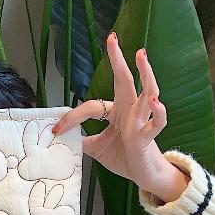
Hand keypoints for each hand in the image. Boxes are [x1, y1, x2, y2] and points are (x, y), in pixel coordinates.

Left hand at [52, 32, 189, 204]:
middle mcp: (130, 111)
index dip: (72, 117)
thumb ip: (82, 141)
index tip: (56, 128)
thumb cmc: (125, 157)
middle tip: (112, 38)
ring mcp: (141, 121)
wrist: (144, 175)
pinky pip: (156, 122)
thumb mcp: (97, 148)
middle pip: (125, 80)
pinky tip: (153, 100)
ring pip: (147, 91)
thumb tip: (63, 137)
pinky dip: (157, 111)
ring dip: (145, 74)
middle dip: (118, 59)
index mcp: (116, 112)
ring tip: (140, 55)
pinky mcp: (149, 136)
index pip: (91, 106)